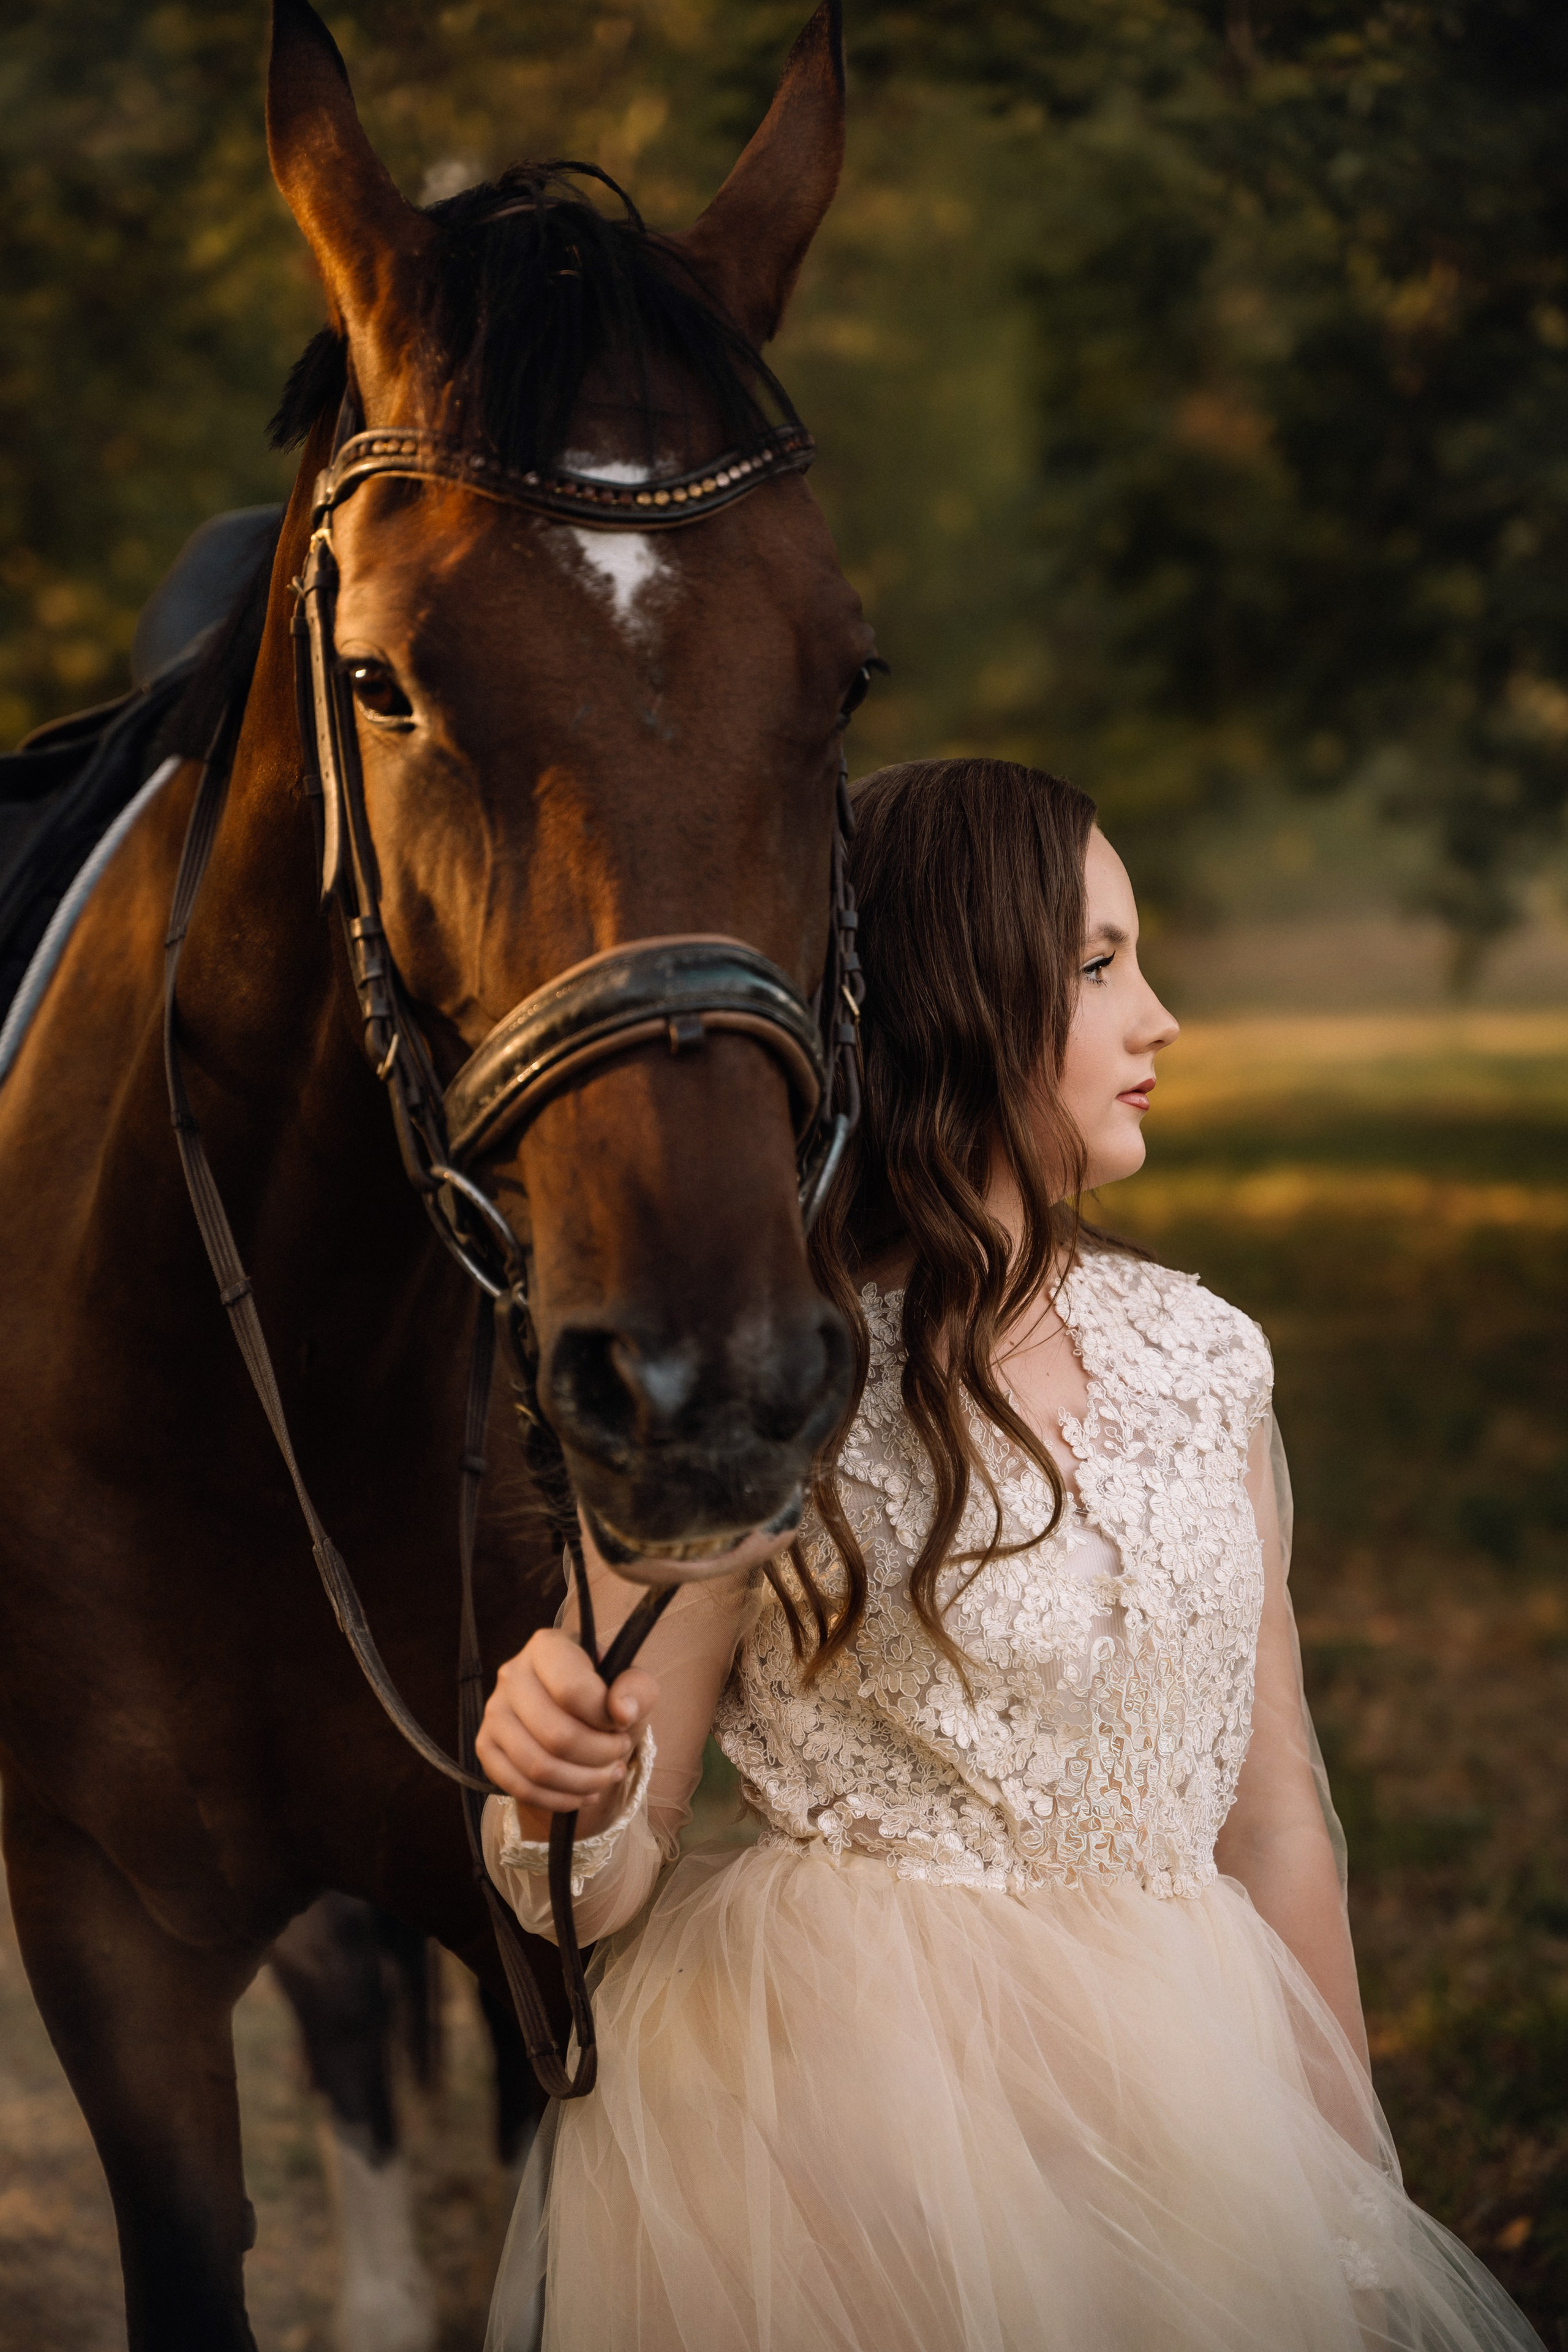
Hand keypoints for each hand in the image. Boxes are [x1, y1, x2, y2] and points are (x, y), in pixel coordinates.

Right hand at [477, 1628, 658, 1841]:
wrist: (579, 1716)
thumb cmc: (607, 1695)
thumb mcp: (633, 1685)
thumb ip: (636, 1689)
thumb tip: (621, 1712)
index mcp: (547, 1646)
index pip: (571, 1690)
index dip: (604, 1718)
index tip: (621, 1723)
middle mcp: (512, 1674)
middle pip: (556, 1735)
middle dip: (600, 1755)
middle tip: (620, 1752)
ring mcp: (494, 1711)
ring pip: (537, 1766)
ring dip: (583, 1781)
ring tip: (608, 1775)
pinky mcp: (486, 1746)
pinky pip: (519, 1787)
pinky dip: (558, 1799)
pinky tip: (584, 1794)